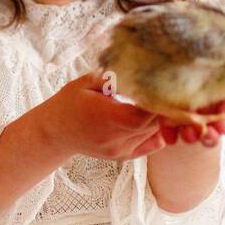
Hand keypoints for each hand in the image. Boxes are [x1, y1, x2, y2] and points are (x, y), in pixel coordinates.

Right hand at [42, 69, 166, 161]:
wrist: (55, 132)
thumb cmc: (70, 102)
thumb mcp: (86, 82)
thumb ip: (113, 77)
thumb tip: (140, 68)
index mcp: (104, 117)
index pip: (143, 114)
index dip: (158, 101)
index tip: (164, 85)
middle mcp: (113, 138)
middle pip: (153, 124)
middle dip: (164, 107)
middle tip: (169, 88)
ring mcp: (119, 150)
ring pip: (155, 133)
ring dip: (161, 117)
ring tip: (161, 99)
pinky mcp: (123, 155)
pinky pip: (152, 143)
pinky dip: (157, 130)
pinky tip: (153, 117)